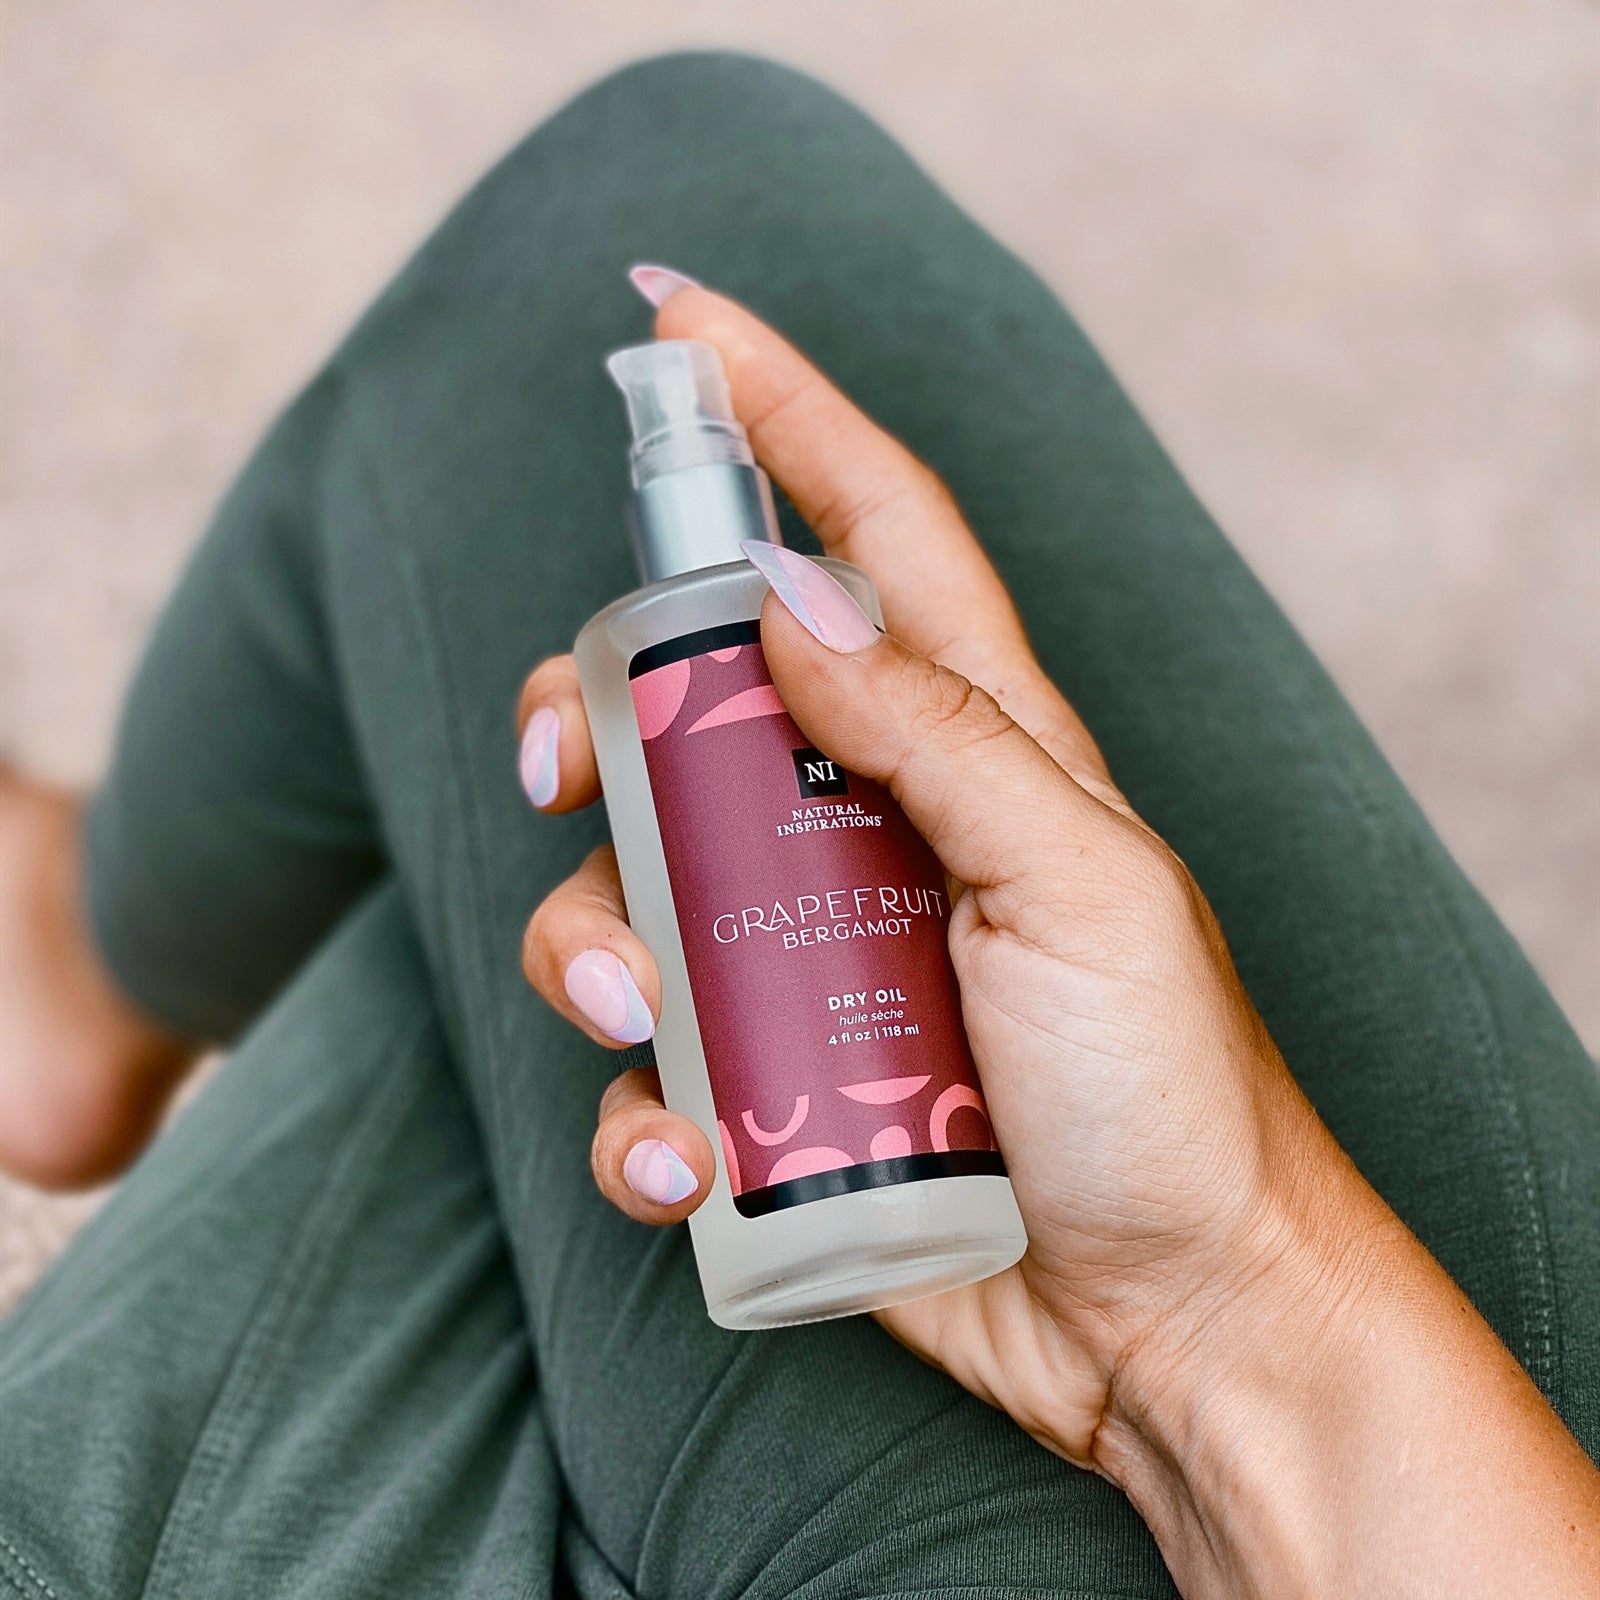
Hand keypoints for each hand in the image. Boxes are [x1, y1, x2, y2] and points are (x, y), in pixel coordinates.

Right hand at [518, 282, 1599, 1596]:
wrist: (1172, 1315)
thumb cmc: (1167, 1090)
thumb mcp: (1079, 883)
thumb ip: (937, 733)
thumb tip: (787, 594)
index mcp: (971, 741)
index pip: (869, 529)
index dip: (779, 411)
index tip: (676, 319)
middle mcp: (868, 825)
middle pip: (686, 702)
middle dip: (588, 704)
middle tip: (549, 748)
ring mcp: (805, 954)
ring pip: (630, 887)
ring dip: (589, 942)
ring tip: (633, 1015)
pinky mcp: (767, 1083)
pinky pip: (649, 1070)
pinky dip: (637, 1115)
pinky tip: (688, 1169)